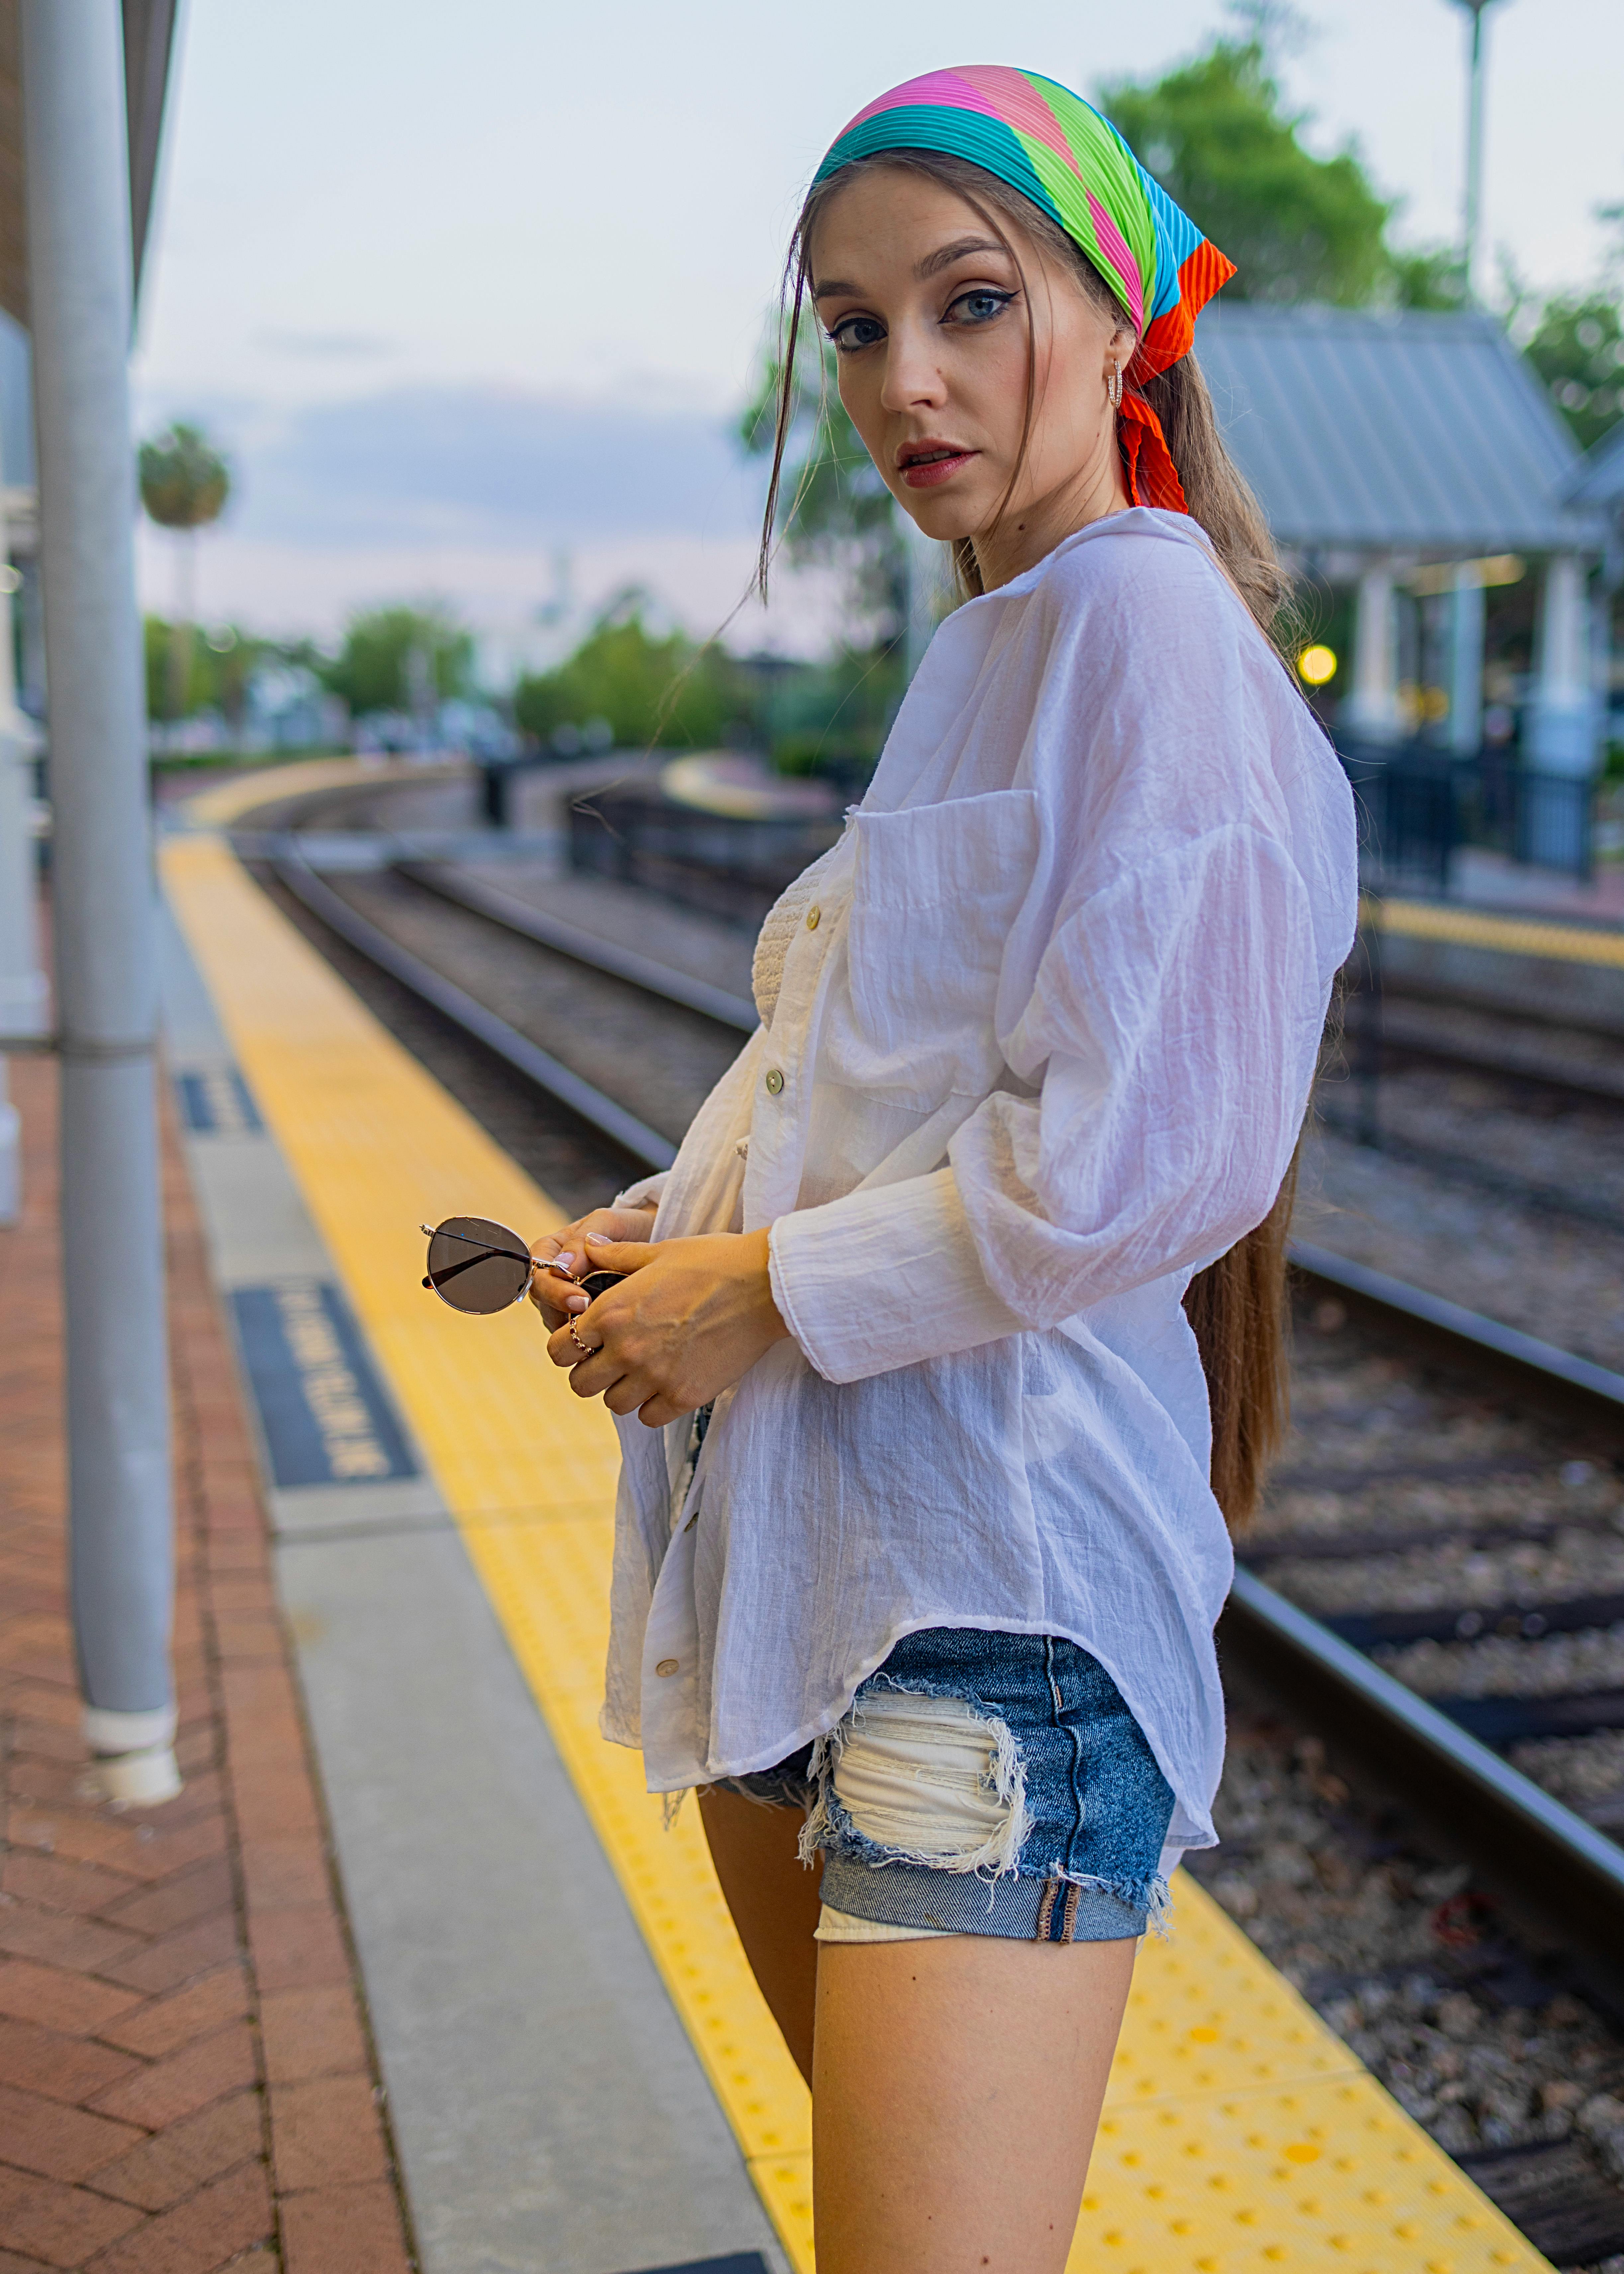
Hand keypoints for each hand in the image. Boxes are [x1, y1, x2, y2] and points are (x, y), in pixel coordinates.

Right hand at [529, 1203, 655, 1329]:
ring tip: (601, 1326)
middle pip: (541, 1300)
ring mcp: (566, 1298)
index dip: (552, 1289)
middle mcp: (554, 1276)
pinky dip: (587, 1333)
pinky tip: (607, 1333)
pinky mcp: (582, 1317)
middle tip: (589, 1312)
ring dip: (574, 1325)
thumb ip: (582, 1239)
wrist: (654, 1240)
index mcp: (552, 1250)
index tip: (579, 1297)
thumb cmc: (630, 1226)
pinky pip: (575, 1330)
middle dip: (562, 1309)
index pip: (535, 1272)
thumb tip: (561, 1267)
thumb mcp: (608, 1222)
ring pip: (555, 1320)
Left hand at [546, 1228, 788, 1428]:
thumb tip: (587, 1247)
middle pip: (581, 1384)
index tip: (583, 1343)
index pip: (560, 1349)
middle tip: (611, 1360)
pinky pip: (649, 1418)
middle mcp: (627, 1349)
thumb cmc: (713, 1262)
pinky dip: (653, 1406)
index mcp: (612, 1312)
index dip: (567, 1347)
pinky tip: (667, 1383)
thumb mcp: (658, 1251)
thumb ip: (615, 1255)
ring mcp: (655, 1377)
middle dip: (591, 1372)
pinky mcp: (684, 1396)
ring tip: (643, 1371)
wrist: (765, 1285)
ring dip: (623, 1389)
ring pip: (614, 1403)